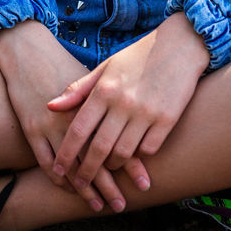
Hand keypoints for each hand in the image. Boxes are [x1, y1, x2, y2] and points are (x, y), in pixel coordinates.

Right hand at [0, 20, 149, 213]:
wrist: (30, 52)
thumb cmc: (65, 65)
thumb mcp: (94, 77)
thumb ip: (113, 101)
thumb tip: (139, 119)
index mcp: (95, 102)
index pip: (117, 138)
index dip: (131, 163)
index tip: (145, 182)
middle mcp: (75, 116)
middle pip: (96, 158)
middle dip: (110, 184)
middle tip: (123, 205)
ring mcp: (51, 124)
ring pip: (72, 166)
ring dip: (86, 189)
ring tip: (99, 206)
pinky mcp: (32, 129)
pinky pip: (46, 163)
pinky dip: (58, 180)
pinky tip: (69, 191)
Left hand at [47, 13, 209, 197]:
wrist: (180, 45)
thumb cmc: (138, 56)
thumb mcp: (106, 67)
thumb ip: (79, 89)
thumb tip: (50, 106)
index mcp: (104, 89)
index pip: (78, 129)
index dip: (66, 154)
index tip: (59, 170)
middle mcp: (123, 102)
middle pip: (99, 148)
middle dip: (86, 171)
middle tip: (80, 184)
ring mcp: (146, 112)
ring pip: (123, 153)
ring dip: (113, 165)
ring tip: (108, 167)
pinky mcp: (167, 119)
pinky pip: (148, 149)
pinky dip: (139, 156)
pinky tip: (134, 156)